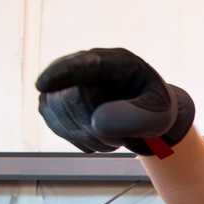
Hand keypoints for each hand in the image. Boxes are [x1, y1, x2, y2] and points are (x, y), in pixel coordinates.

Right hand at [36, 47, 194, 157]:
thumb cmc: (157, 111)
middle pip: (70, 97)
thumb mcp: (160, 115)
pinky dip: (78, 140)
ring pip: (57, 112)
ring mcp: (69, 82)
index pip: (85, 64)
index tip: (43, 84)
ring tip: (113, 140)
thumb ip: (137, 117)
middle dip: (93, 128)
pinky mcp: (59, 103)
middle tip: (119, 141)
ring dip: (86, 136)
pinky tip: (98, 140)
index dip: (63, 73)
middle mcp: (87, 66)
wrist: (148, 116)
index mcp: (116, 62)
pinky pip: (56, 124)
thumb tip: (98, 122)